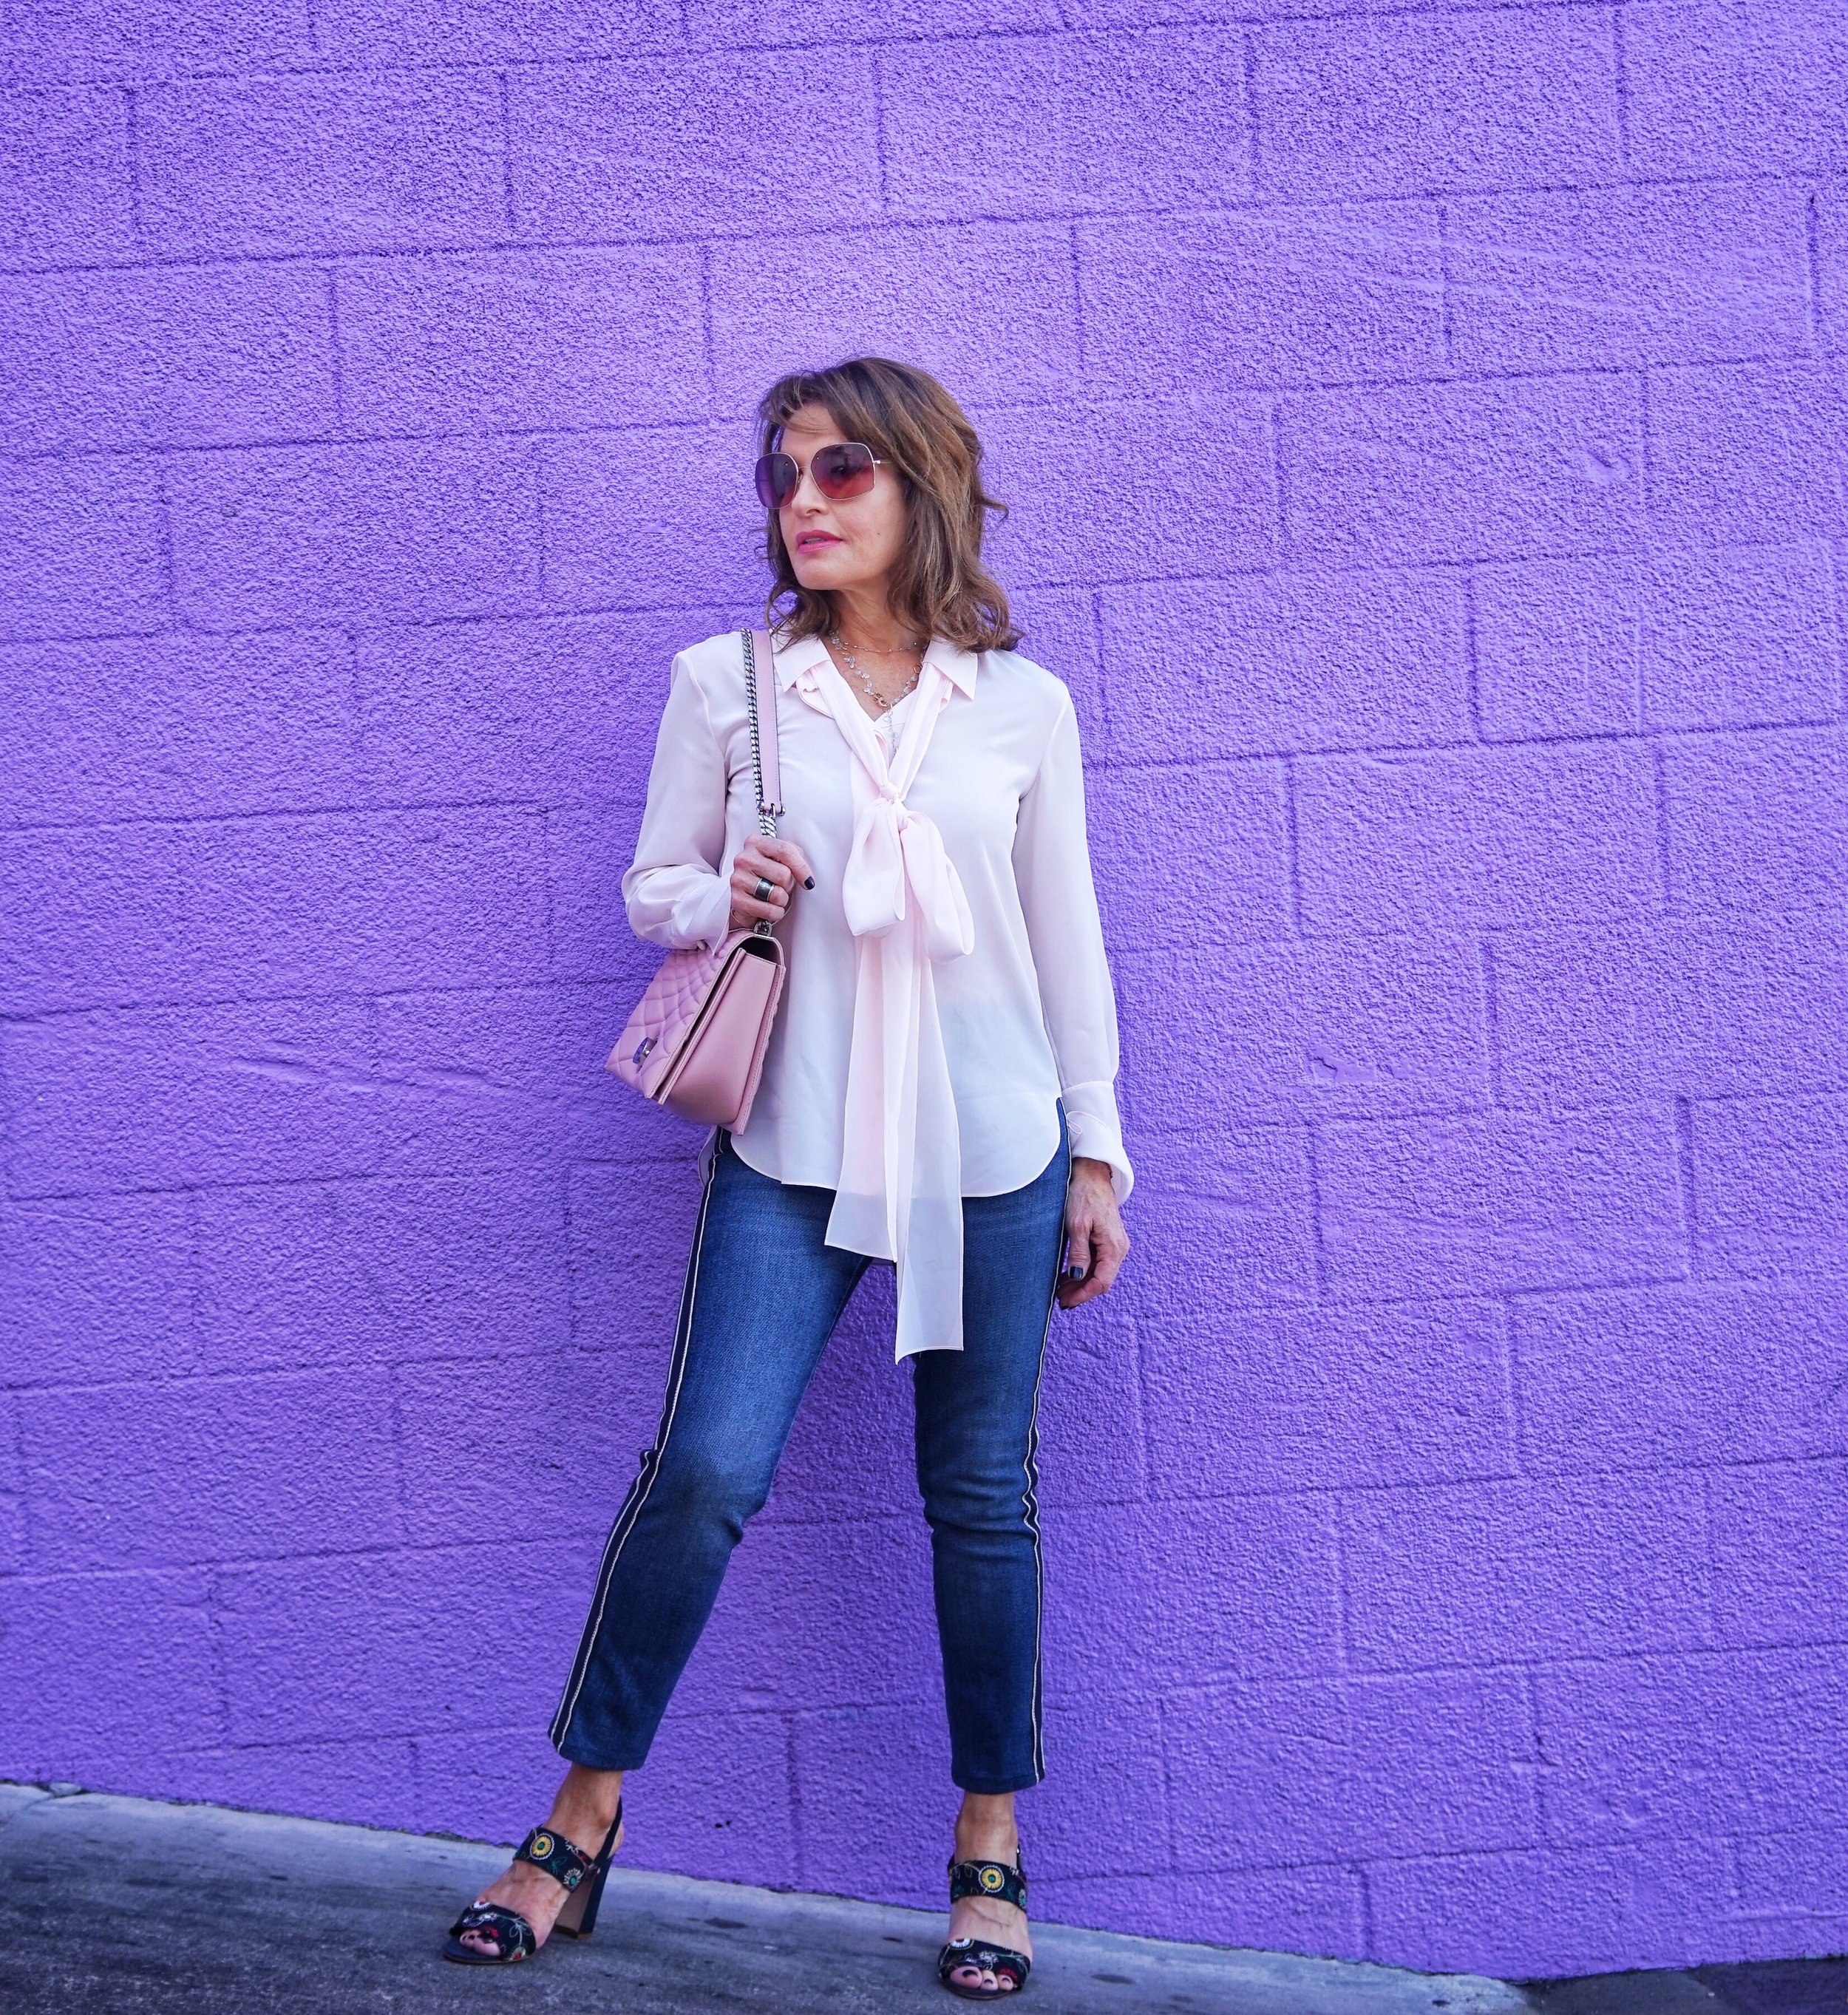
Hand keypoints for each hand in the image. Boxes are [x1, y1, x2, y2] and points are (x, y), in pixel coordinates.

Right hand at [729, 835, 815, 931]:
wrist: (747, 896)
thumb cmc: (769, 875)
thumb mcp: (783, 859)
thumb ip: (795, 857)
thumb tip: (807, 878)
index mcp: (755, 843)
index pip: (785, 851)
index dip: (801, 868)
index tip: (808, 881)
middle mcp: (743, 859)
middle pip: (783, 875)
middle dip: (788, 886)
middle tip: (781, 887)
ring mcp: (738, 879)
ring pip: (777, 894)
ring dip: (782, 900)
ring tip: (773, 897)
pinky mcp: (737, 900)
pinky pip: (769, 910)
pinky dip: (776, 913)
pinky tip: (769, 908)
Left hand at [1058, 1156, 1128, 1308]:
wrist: (1092, 1174)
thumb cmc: (1083, 1195)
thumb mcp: (1076, 1225)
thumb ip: (1079, 1252)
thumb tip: (1078, 1276)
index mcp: (1114, 1246)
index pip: (1102, 1282)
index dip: (1084, 1295)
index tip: (1066, 1301)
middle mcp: (1118, 1248)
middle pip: (1102, 1280)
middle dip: (1081, 1292)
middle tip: (1060, 1300)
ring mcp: (1114, 1244)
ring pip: (1099, 1273)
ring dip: (1081, 1284)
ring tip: (1061, 1291)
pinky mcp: (1107, 1240)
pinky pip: (1098, 1263)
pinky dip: (1084, 1272)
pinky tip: (1069, 1276)